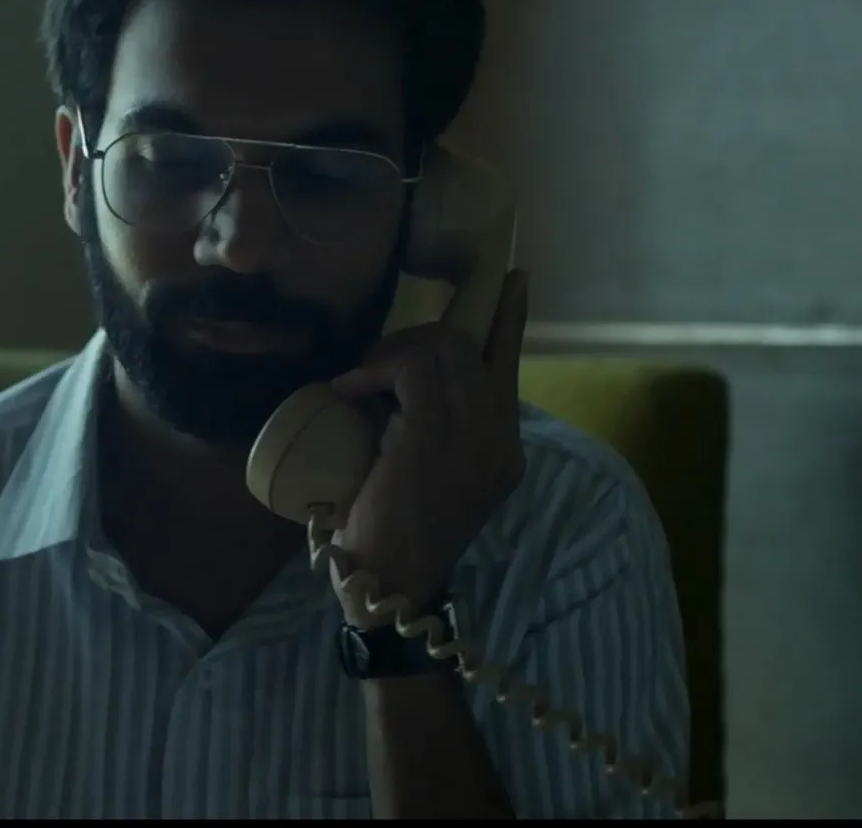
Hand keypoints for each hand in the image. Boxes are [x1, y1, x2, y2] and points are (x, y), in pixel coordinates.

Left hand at [325, 270, 531, 615]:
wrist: (388, 582)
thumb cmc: (394, 534)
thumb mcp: (427, 471)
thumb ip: (436, 428)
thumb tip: (400, 383)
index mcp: (505, 447)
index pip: (510, 364)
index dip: (510, 318)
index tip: (513, 278)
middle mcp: (500, 436)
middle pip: (471, 345)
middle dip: (418, 335)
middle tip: (376, 358)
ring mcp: (474, 433)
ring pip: (443, 347)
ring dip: (392, 351)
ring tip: (361, 380)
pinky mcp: (435, 433)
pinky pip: (410, 367)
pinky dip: (373, 369)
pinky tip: (348, 391)